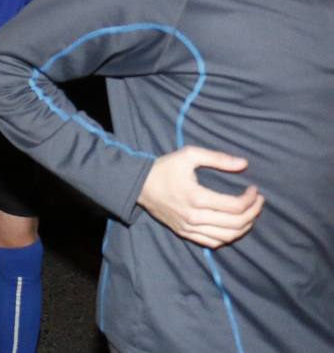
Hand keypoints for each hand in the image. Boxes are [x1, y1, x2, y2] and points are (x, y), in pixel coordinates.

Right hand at [137, 146, 264, 247]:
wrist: (139, 185)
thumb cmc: (165, 168)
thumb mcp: (189, 155)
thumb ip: (217, 158)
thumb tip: (244, 164)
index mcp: (196, 197)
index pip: (235, 206)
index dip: (251, 199)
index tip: (254, 189)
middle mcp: (194, 217)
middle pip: (236, 223)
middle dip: (253, 212)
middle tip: (258, 201)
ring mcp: (189, 228)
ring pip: (227, 236)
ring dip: (245, 227)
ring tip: (250, 214)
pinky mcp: (185, 233)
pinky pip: (213, 243)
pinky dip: (229, 237)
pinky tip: (233, 226)